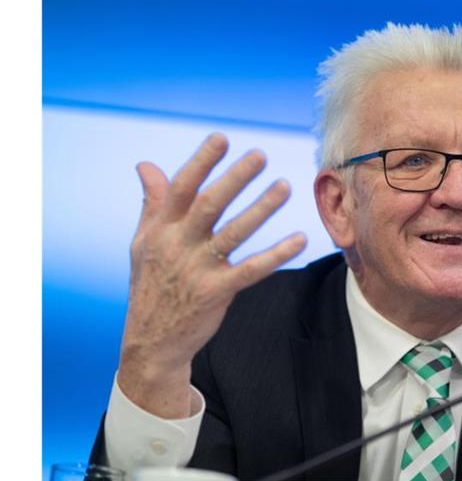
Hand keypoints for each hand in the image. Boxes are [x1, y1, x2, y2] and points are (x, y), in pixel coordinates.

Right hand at [117, 133, 306, 416]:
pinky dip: (277, 254)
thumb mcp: (144, 243)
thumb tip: (146, 165)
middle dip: (235, 178)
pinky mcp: (217, 292)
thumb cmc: (151, 285)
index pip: (180, 188)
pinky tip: (299, 239)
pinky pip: (252, 270)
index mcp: (160, 230)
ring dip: (261, 208)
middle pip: (209, 204)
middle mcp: (178, 246)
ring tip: (285, 186)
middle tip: (260, 155)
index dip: (201, 162)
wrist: (151, 342)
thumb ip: (151, 203)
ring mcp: (198, 270)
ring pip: (234, 233)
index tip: (222, 138)